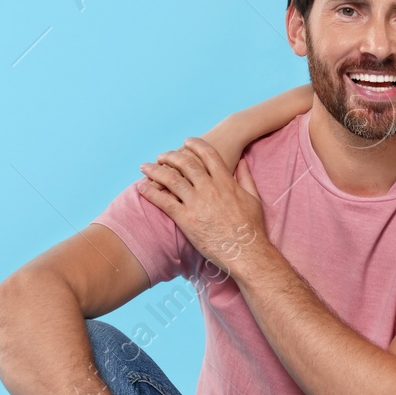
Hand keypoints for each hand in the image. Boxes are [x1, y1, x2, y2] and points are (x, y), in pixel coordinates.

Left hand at [138, 137, 266, 270]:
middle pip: (186, 163)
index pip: (208, 154)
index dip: (195, 145)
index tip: (186, 142)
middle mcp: (210, 189)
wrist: (246, 252)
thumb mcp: (253, 198)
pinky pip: (164, 202)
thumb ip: (246, 177)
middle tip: (162, 156)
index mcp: (226, 182)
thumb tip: (242, 161)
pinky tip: (142, 187)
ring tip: (145, 167)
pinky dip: (151, 192)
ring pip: (171, 179)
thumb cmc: (252, 228)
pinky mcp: (186, 220)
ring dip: (155, 171)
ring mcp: (197, 204)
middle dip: (171, 156)